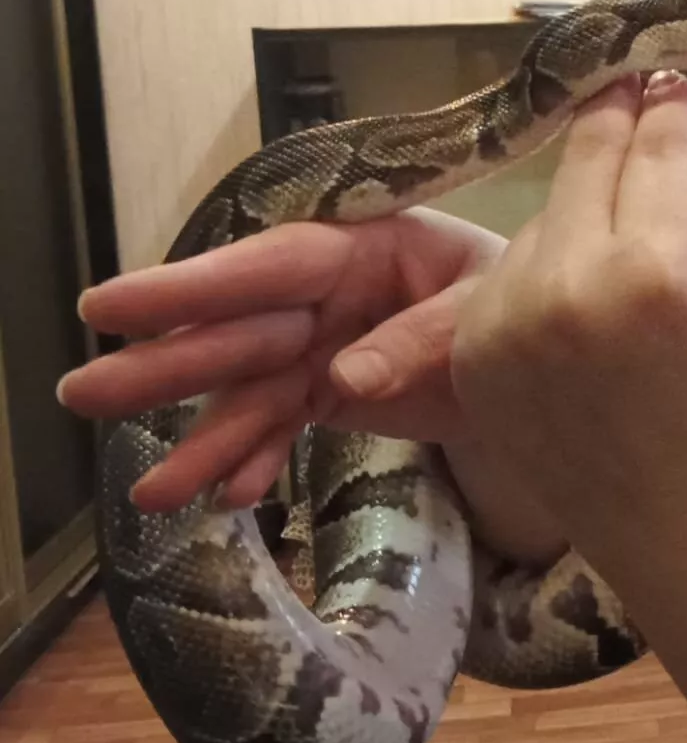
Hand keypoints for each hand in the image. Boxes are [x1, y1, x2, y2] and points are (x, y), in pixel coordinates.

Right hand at [57, 207, 506, 512]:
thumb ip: (421, 339)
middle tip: (82, 395)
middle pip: (242, 330)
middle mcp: (331, 293)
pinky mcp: (328, 391)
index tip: (110, 305)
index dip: (192, 285)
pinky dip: (257, 461)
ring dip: (204, 441)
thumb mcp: (489, 312)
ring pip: (251, 391)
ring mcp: (324, 344)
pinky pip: (281, 426)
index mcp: (368, 244)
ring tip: (153, 493)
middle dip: (167, 366)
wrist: (549, 354)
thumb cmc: (521, 303)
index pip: (273, 263)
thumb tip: (344, 378)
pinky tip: (227, 497)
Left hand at [450, 71, 686, 563]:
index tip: (660, 77)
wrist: (681, 520)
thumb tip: (676, 160)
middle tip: (622, 91)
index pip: (659, 148)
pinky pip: (512, 271)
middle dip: (613, 122)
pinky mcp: (472, 351)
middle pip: (587, 160)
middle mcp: (573, 286)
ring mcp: (510, 320)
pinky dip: (547, 274)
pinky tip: (582, 313)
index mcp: (663, 270)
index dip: (664, 105)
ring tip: (623, 264)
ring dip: (584, 214)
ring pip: (548, 216)